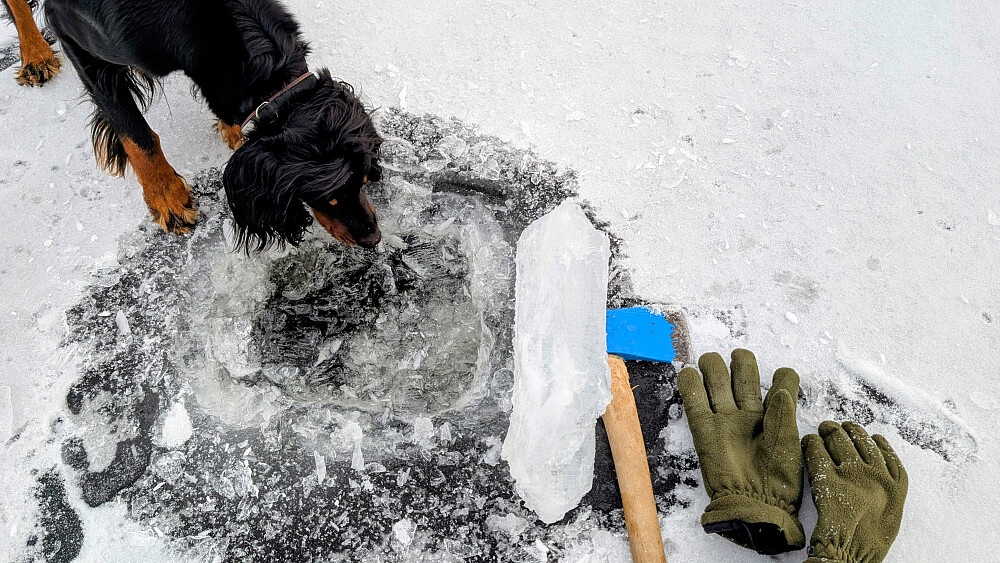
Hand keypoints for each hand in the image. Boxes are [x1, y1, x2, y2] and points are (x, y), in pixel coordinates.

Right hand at [678, 349, 804, 553]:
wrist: (756, 505)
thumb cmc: (779, 479)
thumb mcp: (789, 443)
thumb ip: (783, 410)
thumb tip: (781, 378)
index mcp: (775, 416)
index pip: (780, 384)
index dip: (782, 377)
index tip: (783, 377)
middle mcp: (749, 414)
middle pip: (742, 376)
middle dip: (740, 361)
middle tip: (738, 357)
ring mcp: (726, 420)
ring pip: (718, 382)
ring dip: (715, 367)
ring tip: (711, 359)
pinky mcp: (704, 430)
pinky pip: (693, 402)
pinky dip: (689, 385)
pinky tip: (688, 372)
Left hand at [802, 421, 907, 562]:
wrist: (850, 554)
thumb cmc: (869, 541)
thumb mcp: (892, 515)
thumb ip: (888, 492)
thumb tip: (879, 476)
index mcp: (895, 485)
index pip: (886, 453)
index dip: (875, 441)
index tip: (869, 436)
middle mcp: (876, 475)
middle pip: (861, 441)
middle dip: (848, 430)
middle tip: (837, 427)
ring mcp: (852, 475)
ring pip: (840, 440)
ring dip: (831, 431)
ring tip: (825, 428)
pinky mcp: (828, 479)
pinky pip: (817, 451)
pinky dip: (812, 443)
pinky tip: (810, 442)